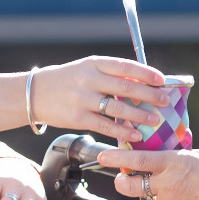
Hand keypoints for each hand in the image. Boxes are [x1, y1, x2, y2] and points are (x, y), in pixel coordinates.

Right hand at [29, 56, 170, 144]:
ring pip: (117, 108)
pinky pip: (105, 125)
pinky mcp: (77, 118)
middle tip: (164, 101)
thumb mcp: (85, 69)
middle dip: (148, 95)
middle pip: (125, 87)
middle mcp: (89, 79)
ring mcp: (82, 99)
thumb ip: (109, 75)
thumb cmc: (66, 81)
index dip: (145, 73)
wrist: (34, 93)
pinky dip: (122, 131)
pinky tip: (134, 135)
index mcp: (94, 64)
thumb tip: (141, 83)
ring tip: (154, 120)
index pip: (125, 66)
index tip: (161, 80)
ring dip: (139, 115)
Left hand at [98, 145, 198, 199]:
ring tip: (168, 182)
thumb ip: (188, 153)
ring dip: (152, 189)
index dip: (118, 158)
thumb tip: (182, 152)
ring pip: (150, 194)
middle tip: (120, 177)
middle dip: (121, 181)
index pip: (138, 160)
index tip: (104, 155)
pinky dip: (171, 197)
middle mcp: (168, 183)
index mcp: (174, 163)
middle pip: (131, 185)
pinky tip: (189, 194)